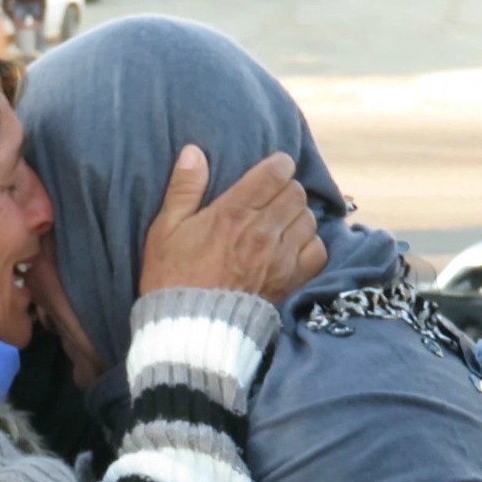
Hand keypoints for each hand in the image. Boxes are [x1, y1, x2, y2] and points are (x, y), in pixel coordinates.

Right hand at [139, 145, 326, 302]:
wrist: (189, 330)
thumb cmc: (171, 277)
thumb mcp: (164, 230)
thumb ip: (183, 188)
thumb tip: (194, 152)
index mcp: (233, 213)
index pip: (276, 173)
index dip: (277, 165)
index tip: (271, 170)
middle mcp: (262, 232)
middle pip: (296, 193)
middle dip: (285, 190)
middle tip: (271, 198)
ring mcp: (280, 258)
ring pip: (309, 219)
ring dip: (297, 216)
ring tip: (281, 222)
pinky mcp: (290, 281)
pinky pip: (317, 251)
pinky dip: (309, 244)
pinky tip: (293, 247)